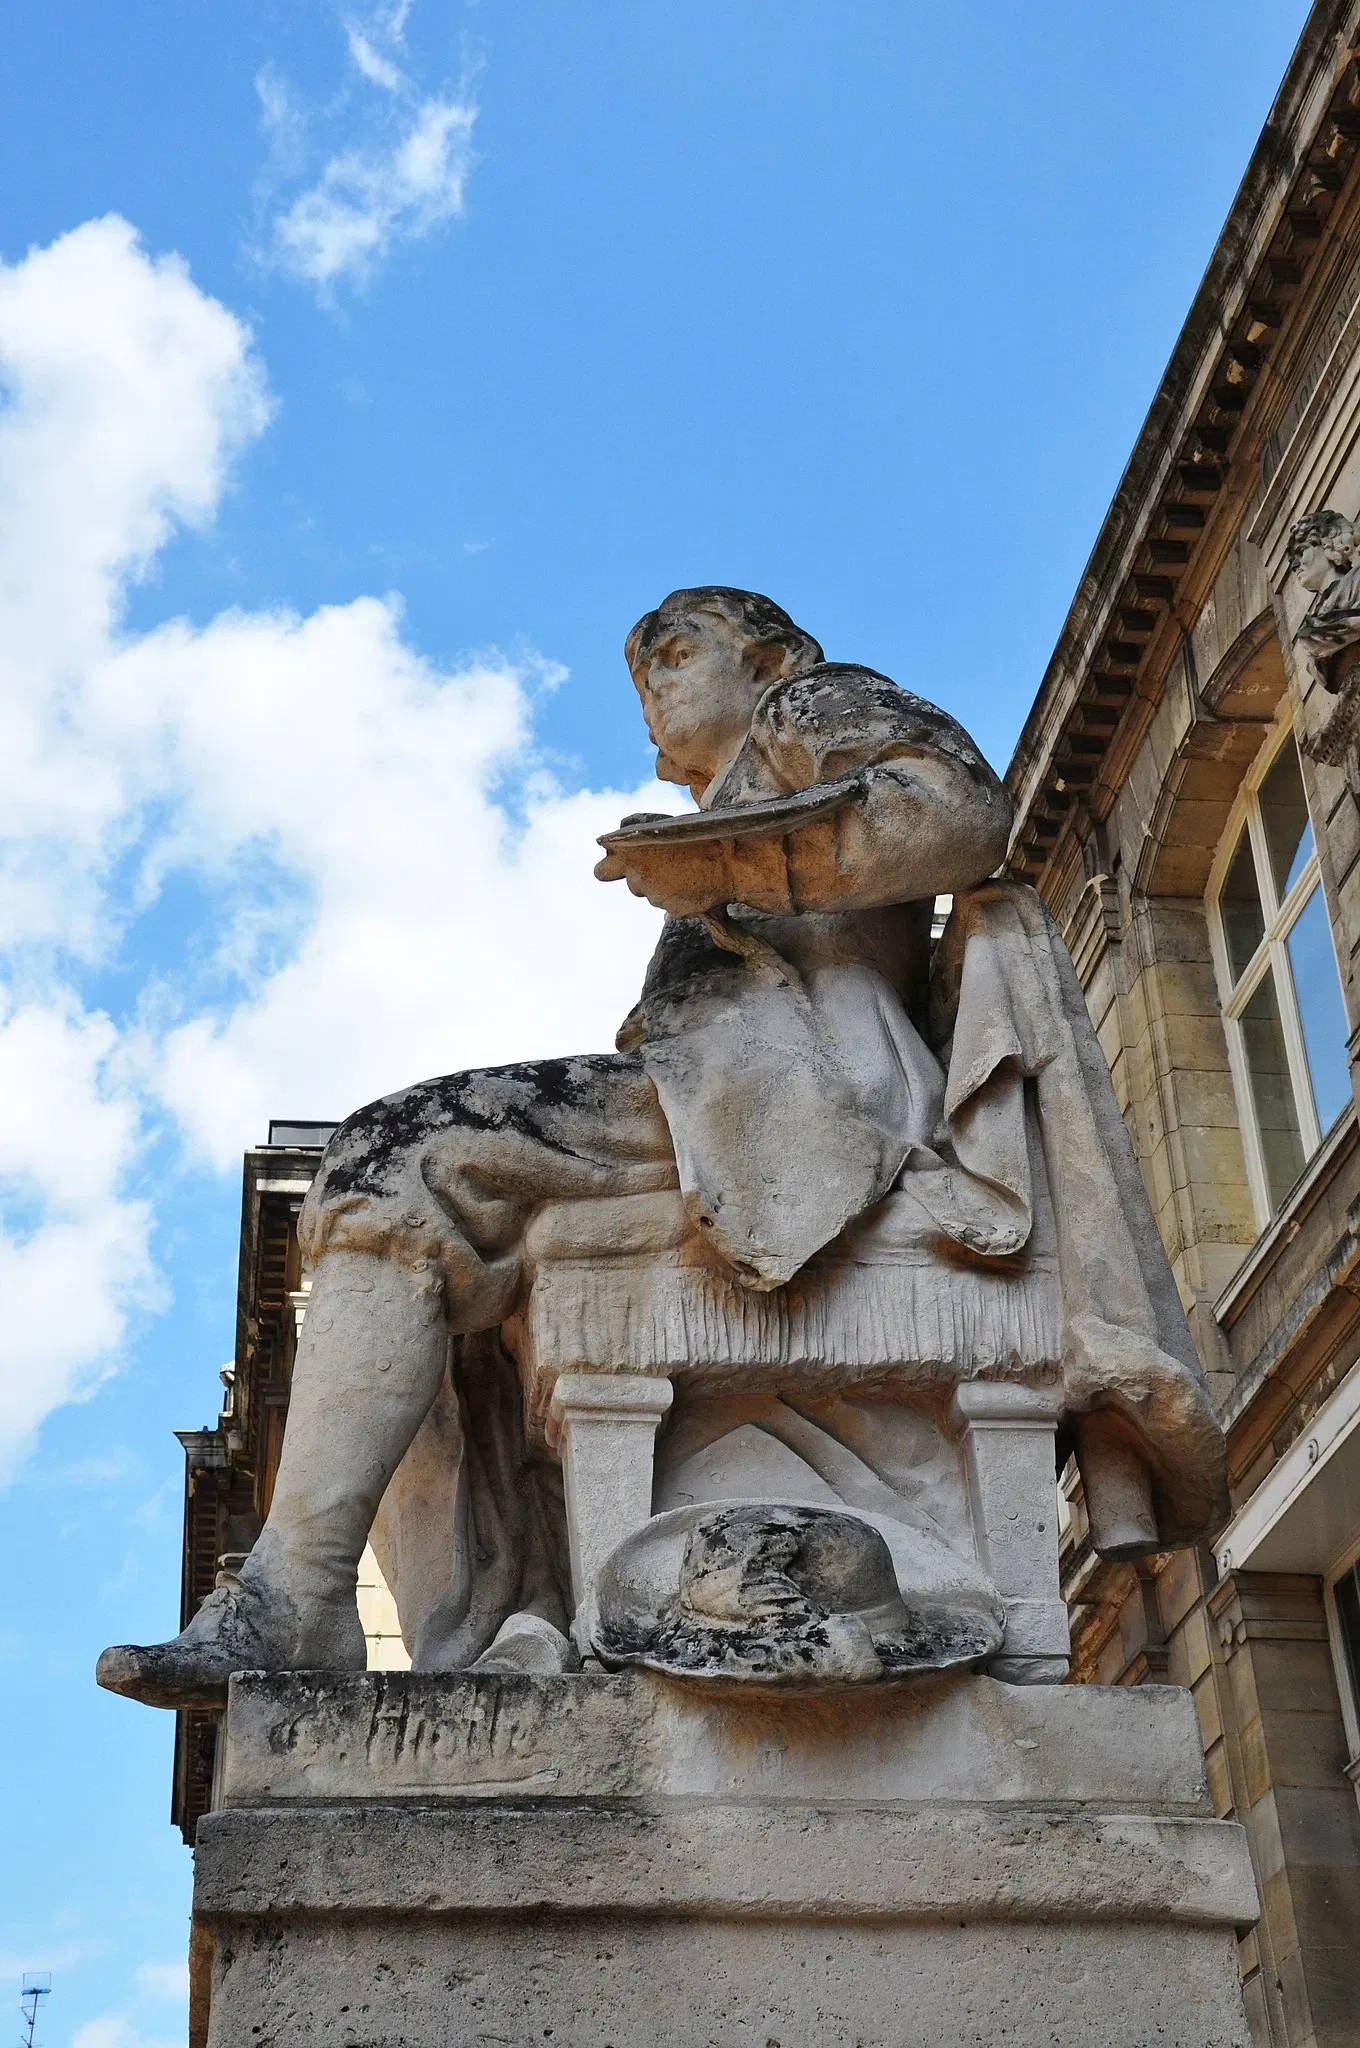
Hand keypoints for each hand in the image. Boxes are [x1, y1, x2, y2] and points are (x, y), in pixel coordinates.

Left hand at [593, 834, 736, 915]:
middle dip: (638, 880)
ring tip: (686, 872)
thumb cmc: (698, 837)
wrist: (728, 860)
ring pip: (652, 894)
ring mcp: (655, 896)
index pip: (601, 871)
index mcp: (630, 855)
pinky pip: (670, 904)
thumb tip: (627, 846)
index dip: (611, 868)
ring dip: (663, 887)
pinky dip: (679, 897)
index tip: (623, 863)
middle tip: (658, 871)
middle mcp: (638, 877)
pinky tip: (694, 883)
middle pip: (630, 885)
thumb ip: (640, 841)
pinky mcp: (671, 910)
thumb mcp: (664, 828)